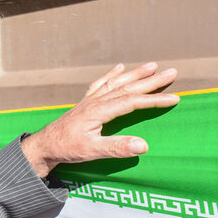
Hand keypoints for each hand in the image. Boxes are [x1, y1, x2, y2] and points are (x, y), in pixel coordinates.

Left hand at [21, 62, 179, 177]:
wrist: (44, 146)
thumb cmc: (66, 148)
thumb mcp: (92, 151)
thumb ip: (116, 148)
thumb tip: (143, 145)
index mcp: (98, 111)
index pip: (131, 102)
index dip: (153, 100)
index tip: (174, 98)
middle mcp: (94, 102)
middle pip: (127, 88)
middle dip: (150, 81)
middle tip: (172, 72)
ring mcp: (89, 101)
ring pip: (115, 83)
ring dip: (134, 74)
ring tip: (151, 66)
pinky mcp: (84, 104)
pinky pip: (100, 84)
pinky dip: (111, 75)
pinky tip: (119, 68)